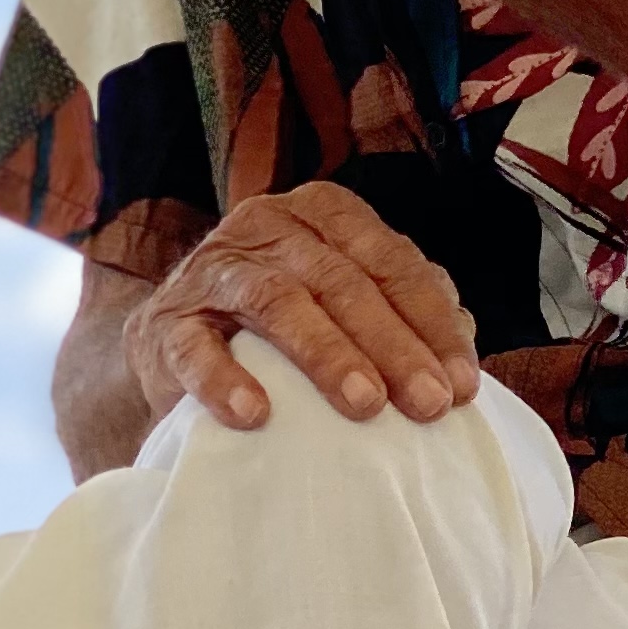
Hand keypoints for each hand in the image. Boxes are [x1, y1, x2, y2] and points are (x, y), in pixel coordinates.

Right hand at [128, 184, 480, 433]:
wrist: (173, 353)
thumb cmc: (280, 330)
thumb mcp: (342, 303)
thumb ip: (400, 309)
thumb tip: (462, 341)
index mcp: (322, 214)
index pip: (391, 262)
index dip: (431, 324)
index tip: (462, 386)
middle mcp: (267, 226)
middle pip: (341, 281)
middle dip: (393, 346)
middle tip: (428, 404)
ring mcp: (212, 271)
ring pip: (278, 301)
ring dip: (326, 355)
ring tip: (364, 405)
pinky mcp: (165, 325)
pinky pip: (196, 349)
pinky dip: (225, 380)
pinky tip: (255, 414)